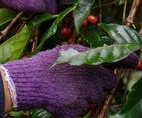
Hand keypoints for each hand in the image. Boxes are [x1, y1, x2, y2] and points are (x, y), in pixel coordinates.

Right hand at [0, 45, 138, 117]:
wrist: (29, 80)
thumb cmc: (46, 65)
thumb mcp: (67, 52)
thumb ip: (86, 56)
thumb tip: (103, 63)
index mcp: (89, 57)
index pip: (118, 58)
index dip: (129, 60)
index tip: (139, 62)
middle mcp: (92, 74)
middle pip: (109, 82)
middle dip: (99, 83)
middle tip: (81, 81)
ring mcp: (87, 92)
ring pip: (95, 97)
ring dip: (85, 95)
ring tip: (66, 88)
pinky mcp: (79, 107)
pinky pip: (82, 108)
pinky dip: (74, 105)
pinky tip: (61, 97)